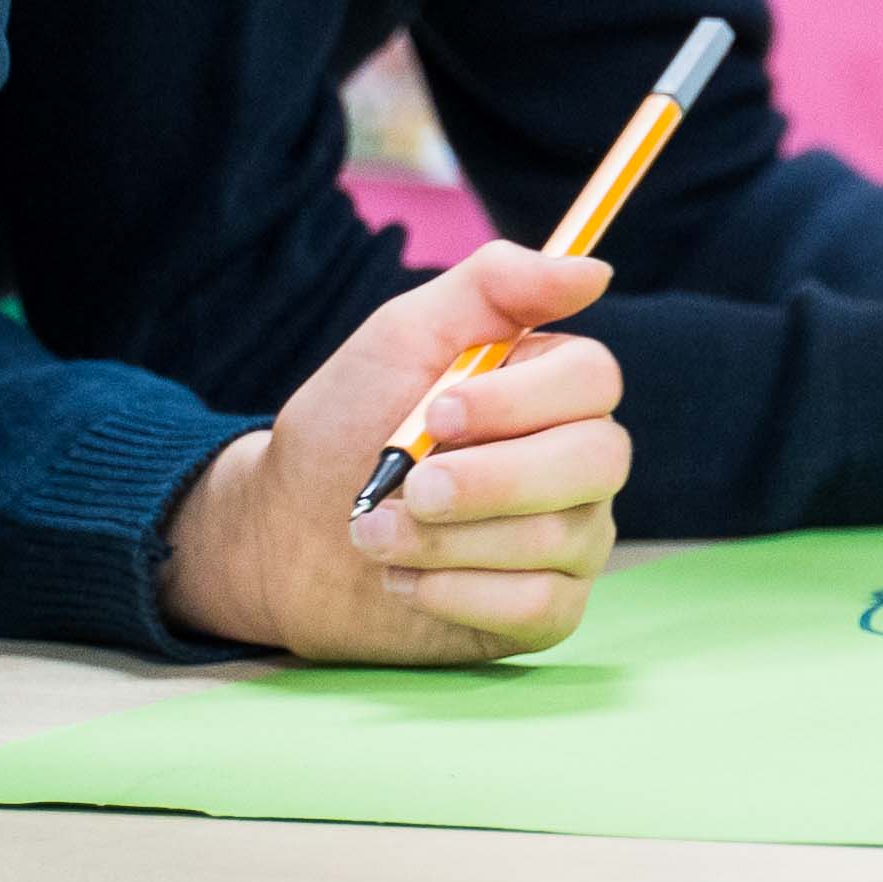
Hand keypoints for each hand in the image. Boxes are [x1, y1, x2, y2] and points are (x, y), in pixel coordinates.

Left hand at [159, 242, 630, 660]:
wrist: (283, 536)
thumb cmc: (346, 429)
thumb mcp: (403, 337)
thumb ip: (493, 286)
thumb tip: (594, 269)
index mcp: (552, 389)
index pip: (595, 381)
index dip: (523, 401)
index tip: (438, 414)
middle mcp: (577, 462)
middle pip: (598, 460)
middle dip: (491, 480)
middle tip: (411, 487)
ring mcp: (570, 540)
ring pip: (559, 538)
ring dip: (447, 539)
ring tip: (375, 534)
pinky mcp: (544, 613)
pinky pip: (541, 608)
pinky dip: (457, 594)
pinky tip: (404, 580)